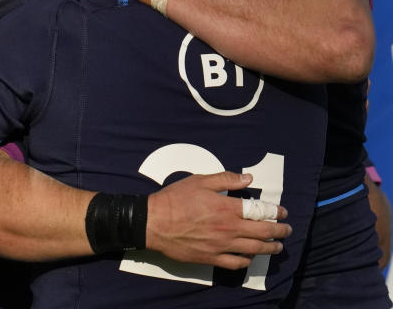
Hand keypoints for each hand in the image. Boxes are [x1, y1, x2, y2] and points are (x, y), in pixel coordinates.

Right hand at [146, 172, 290, 269]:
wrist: (154, 222)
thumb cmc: (174, 199)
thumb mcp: (199, 181)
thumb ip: (225, 179)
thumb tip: (247, 178)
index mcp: (226, 207)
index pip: (259, 210)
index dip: (275, 211)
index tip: (282, 212)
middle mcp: (228, 228)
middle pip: (263, 232)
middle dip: (280, 230)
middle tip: (287, 229)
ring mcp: (221, 245)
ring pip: (254, 249)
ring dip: (270, 247)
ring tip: (277, 246)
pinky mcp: (212, 258)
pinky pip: (236, 263)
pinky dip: (247, 260)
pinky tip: (250, 256)